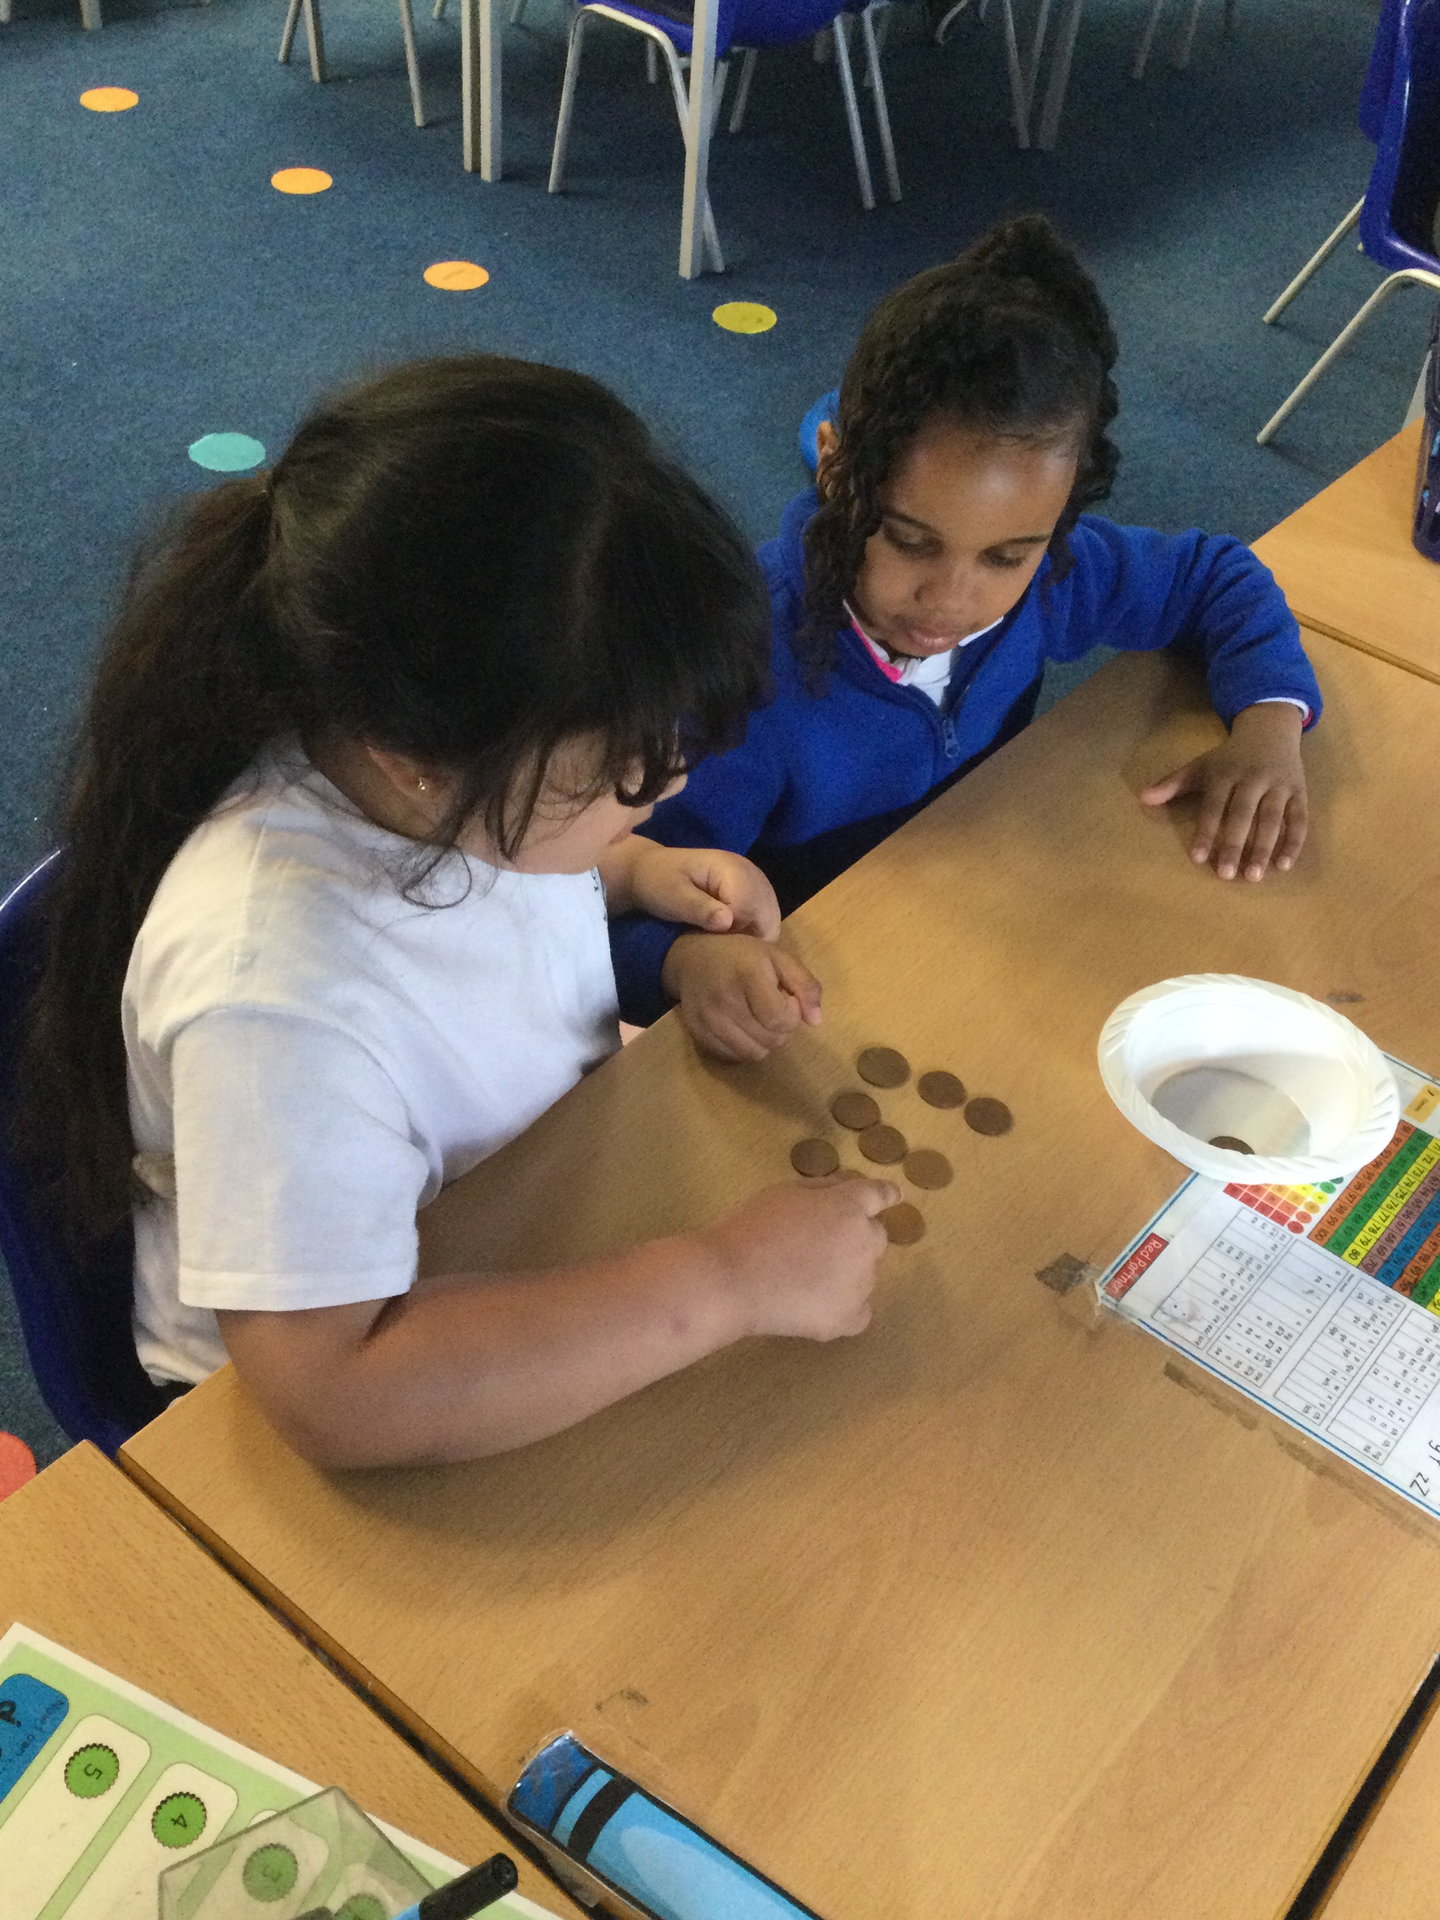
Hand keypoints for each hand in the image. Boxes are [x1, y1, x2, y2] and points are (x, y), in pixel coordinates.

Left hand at [606, 840, 781, 936]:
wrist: (652, 870)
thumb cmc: (658, 882)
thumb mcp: (671, 896)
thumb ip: (699, 908)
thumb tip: (727, 923)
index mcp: (734, 869)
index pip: (749, 911)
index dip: (732, 934)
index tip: (708, 941)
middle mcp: (753, 874)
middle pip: (767, 919)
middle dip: (746, 941)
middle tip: (717, 949)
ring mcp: (757, 884)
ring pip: (769, 925)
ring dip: (750, 940)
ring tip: (722, 946)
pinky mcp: (755, 895)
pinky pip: (764, 923)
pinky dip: (751, 936)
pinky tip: (728, 940)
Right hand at [662, 932, 822, 1060]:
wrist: (692, 958)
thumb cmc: (742, 956)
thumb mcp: (779, 958)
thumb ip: (805, 986)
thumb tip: (816, 1021)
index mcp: (748, 975)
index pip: (781, 1020)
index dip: (791, 1014)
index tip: (784, 999)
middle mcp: (724, 1000)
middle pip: (770, 1040)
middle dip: (779, 1028)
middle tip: (770, 1007)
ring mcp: (708, 1020)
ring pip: (753, 1054)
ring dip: (763, 1041)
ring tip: (756, 1019)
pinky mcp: (698, 1034)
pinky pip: (733, 1058)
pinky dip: (743, 1047)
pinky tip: (740, 1026)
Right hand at [698, 1177, 900, 1340]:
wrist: (731, 1280)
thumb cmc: (750, 1228)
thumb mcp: (783, 1191)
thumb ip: (821, 1188)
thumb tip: (846, 1187)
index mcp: (848, 1207)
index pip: (879, 1195)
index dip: (885, 1195)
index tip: (893, 1197)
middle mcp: (864, 1243)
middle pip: (877, 1236)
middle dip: (857, 1236)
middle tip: (820, 1244)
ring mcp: (860, 1284)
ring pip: (866, 1274)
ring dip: (848, 1271)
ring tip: (805, 1279)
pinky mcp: (848, 1318)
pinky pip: (862, 1311)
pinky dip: (848, 1308)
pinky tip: (821, 1306)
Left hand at [1138, 703, 1307, 880]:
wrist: (1271, 730)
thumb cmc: (1229, 757)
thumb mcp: (1201, 765)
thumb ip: (1173, 783)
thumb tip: (1142, 798)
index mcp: (1226, 773)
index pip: (1213, 805)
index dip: (1205, 831)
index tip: (1197, 857)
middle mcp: (1253, 778)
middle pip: (1243, 814)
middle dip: (1234, 844)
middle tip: (1226, 875)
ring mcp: (1279, 785)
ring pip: (1273, 818)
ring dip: (1264, 848)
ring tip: (1254, 876)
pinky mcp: (1300, 792)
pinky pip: (1299, 819)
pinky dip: (1294, 842)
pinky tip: (1284, 865)